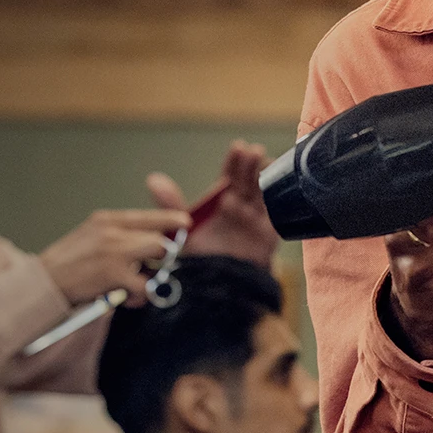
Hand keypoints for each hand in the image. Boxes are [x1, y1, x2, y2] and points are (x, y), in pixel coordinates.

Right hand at [38, 208, 187, 306]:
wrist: (42, 284)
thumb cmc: (65, 266)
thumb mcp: (89, 237)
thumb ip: (115, 236)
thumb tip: (144, 243)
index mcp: (105, 220)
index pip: (146, 216)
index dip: (170, 219)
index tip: (184, 223)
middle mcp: (112, 231)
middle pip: (159, 239)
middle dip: (161, 256)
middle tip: (151, 269)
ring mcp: (115, 251)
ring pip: (156, 258)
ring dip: (151, 276)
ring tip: (135, 287)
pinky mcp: (115, 274)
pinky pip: (145, 285)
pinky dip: (140, 295)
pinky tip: (127, 298)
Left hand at [151, 141, 279, 265]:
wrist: (221, 286)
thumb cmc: (203, 257)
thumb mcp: (183, 230)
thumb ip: (170, 205)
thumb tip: (153, 179)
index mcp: (223, 202)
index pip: (230, 176)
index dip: (234, 161)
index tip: (238, 147)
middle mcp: (242, 206)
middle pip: (249, 179)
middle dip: (251, 164)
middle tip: (252, 151)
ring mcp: (256, 218)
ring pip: (264, 191)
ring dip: (265, 175)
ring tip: (264, 160)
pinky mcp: (269, 232)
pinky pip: (277, 212)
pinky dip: (279, 198)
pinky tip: (280, 185)